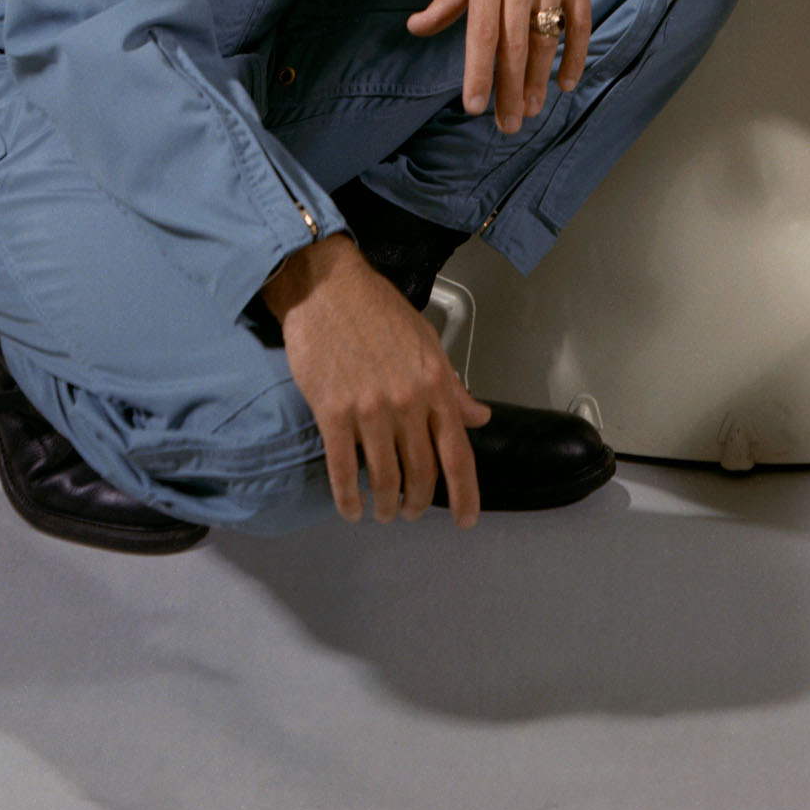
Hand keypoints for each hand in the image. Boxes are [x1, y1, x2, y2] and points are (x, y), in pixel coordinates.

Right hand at [265, 232, 493, 524]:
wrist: (328, 289)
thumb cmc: (380, 311)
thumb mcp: (427, 342)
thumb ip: (453, 386)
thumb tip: (480, 417)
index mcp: (436, 383)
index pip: (457, 452)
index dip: (465, 494)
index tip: (465, 521)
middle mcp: (408, 402)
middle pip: (420, 473)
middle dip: (418, 503)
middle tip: (410, 512)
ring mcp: (369, 409)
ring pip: (383, 478)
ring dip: (385, 505)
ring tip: (383, 512)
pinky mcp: (332, 412)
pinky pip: (343, 469)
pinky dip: (349, 498)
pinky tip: (352, 509)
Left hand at [407, 0, 595, 132]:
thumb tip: (417, 28)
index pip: (482, 32)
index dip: (480, 72)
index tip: (475, 106)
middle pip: (516, 44)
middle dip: (511, 89)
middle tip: (507, 125)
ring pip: (547, 38)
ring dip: (539, 79)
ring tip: (530, 110)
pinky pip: (580, 22)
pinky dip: (575, 55)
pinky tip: (566, 81)